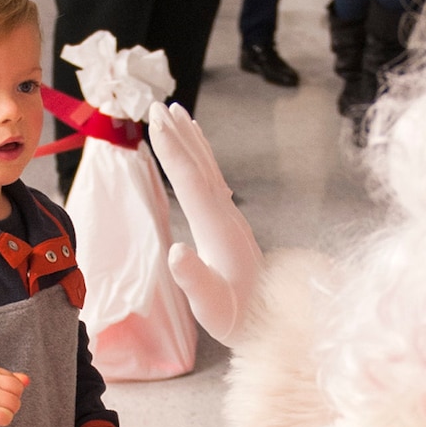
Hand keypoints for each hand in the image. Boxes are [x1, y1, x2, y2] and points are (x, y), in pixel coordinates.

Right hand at [149, 101, 264, 345]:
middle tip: (158, 104)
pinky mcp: (230, 225)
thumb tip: (175, 252)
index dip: (172, 149)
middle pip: (200, 166)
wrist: (270, 322)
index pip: (191, 180)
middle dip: (179, 135)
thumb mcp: (211, 306)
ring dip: (191, 141)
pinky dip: (202, 160)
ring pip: (209, 169)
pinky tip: (196, 153)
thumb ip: (193, 279)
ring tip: (177, 113)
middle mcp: (227, 216)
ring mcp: (231, 219)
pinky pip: (213, 181)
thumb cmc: (236, 318)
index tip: (155, 120)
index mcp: (218, 230)